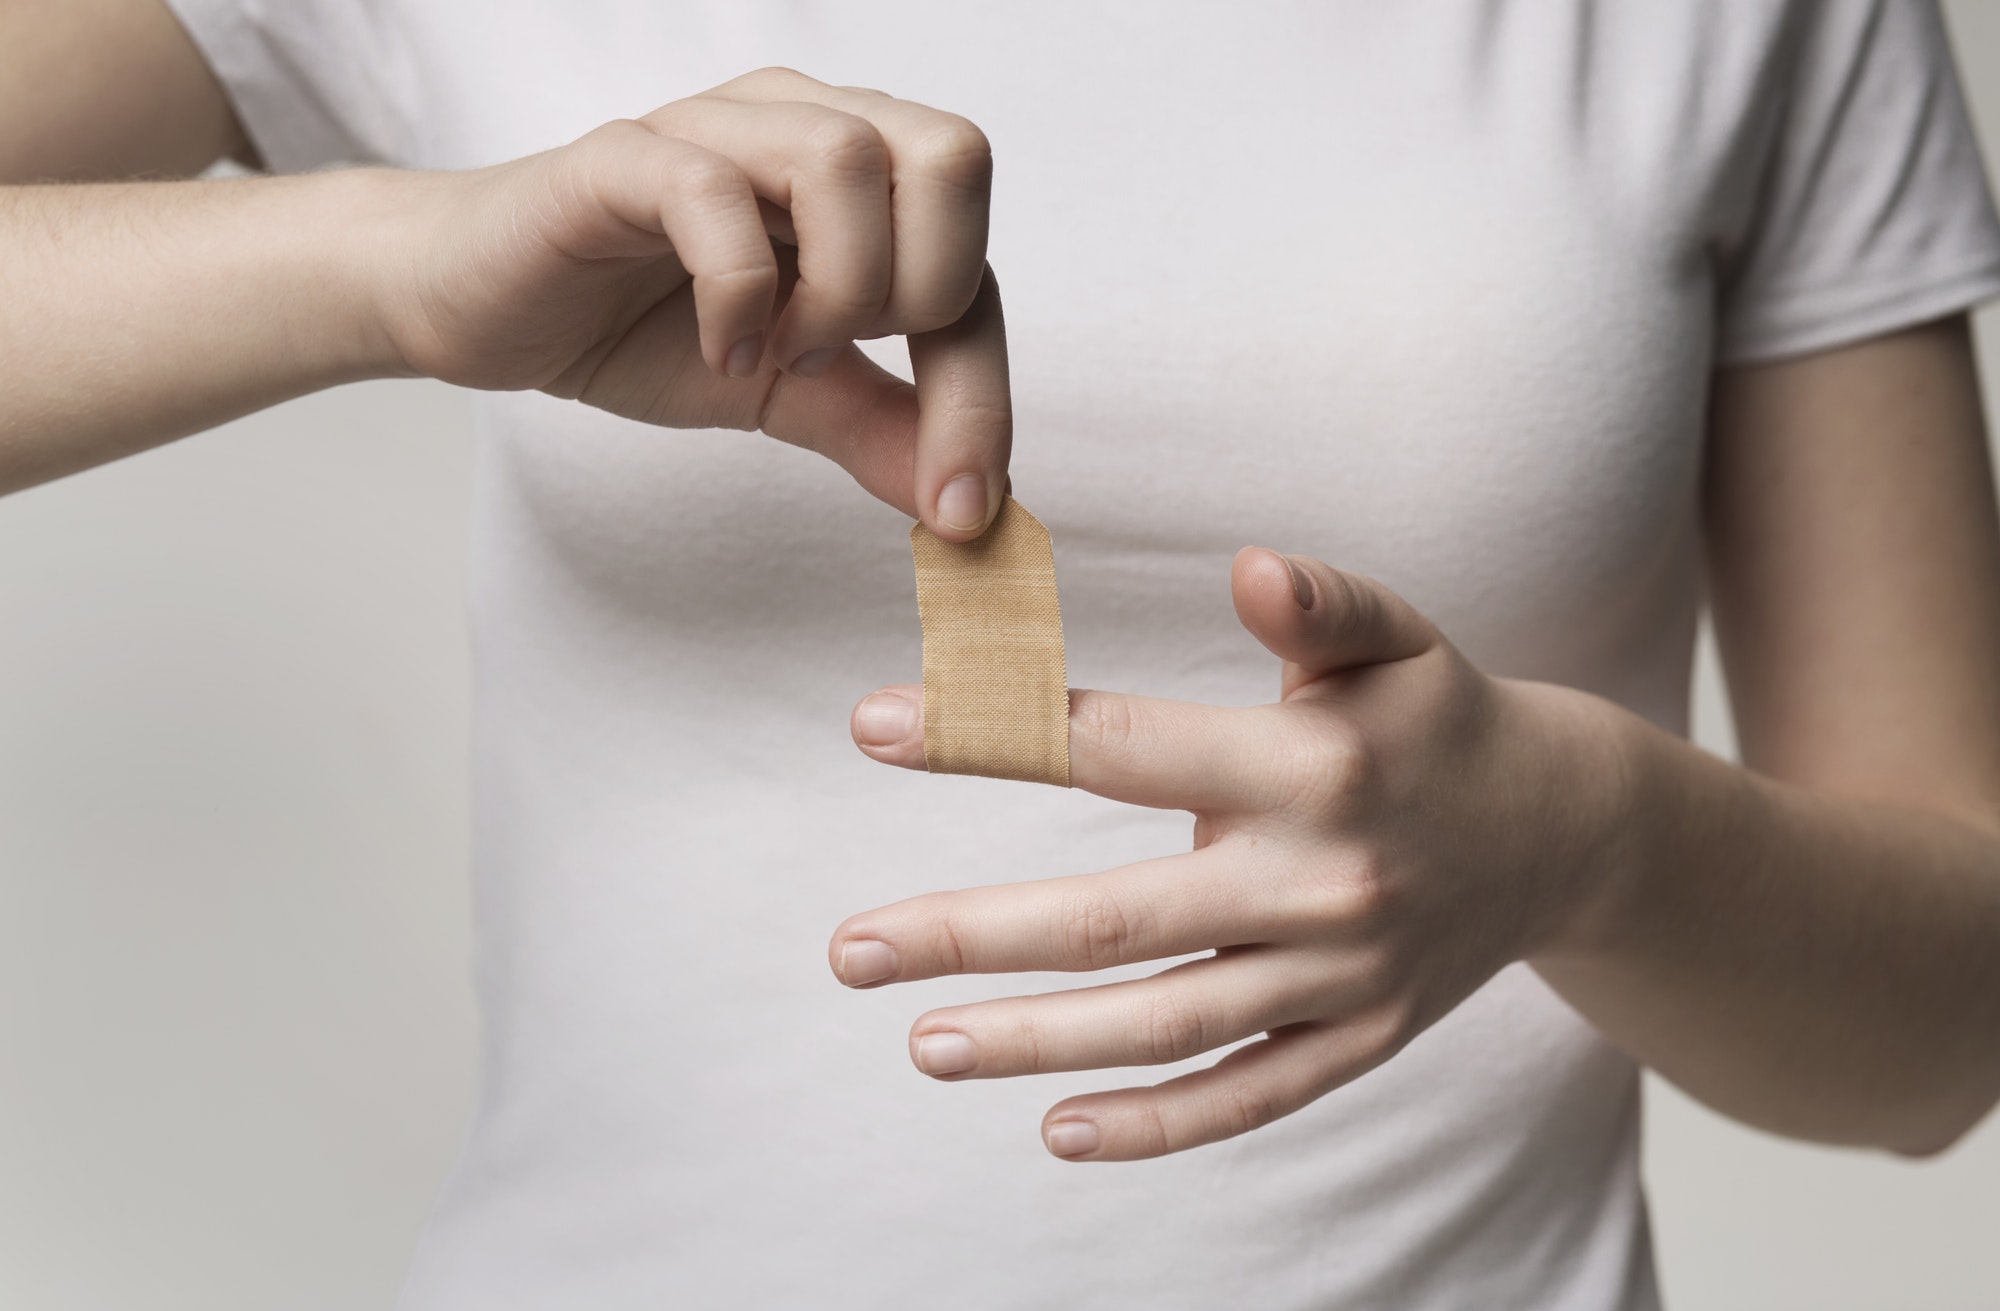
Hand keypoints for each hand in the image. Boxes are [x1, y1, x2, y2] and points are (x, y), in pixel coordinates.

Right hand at [376, 67, 1006, 537]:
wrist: (483, 309)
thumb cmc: (639, 326)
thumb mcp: (788, 394)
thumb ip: (880, 428)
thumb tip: (972, 505)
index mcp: (861, 181)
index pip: (976, 263)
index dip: (981, 392)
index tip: (960, 504)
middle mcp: (803, 125)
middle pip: (954, 156)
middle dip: (926, 293)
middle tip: (842, 363)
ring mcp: (715, 130)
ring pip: (846, 157)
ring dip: (835, 288)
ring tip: (775, 353)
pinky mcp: (624, 156)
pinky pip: (714, 195)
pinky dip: (737, 295)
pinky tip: (719, 350)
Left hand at [832, 548, 1633, 1158]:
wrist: (1567, 830)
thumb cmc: (1439, 716)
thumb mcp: (1396, 636)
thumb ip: (1319, 599)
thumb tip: (1247, 565)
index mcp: (1314, 767)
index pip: (1125, 748)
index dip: (994, 733)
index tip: (876, 727)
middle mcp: (1322, 880)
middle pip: (1118, 919)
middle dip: (971, 934)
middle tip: (852, 949)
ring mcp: (1341, 976)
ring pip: (1166, 1023)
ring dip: (1034, 1042)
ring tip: (920, 1043)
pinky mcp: (1358, 1040)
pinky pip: (1247, 1097)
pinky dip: (1154, 1123)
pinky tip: (1056, 1128)